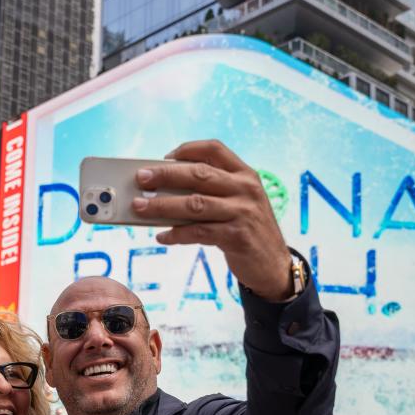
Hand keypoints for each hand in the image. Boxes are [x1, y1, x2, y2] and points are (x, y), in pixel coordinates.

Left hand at [132, 140, 293, 300]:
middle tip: (141, 178)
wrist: (273, 264)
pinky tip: (163, 237)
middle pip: (199, 174)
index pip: (215, 149)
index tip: (166, 157)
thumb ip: (212, 192)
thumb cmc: (247, 230)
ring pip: (195, 204)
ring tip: (140, 208)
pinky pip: (199, 232)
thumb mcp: (238, 203)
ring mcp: (243, 212)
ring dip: (163, 205)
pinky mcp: (237, 236)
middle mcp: (246, 189)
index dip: (188, 149)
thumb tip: (165, 190)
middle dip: (166, 175)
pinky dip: (177, 234)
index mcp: (245, 174)